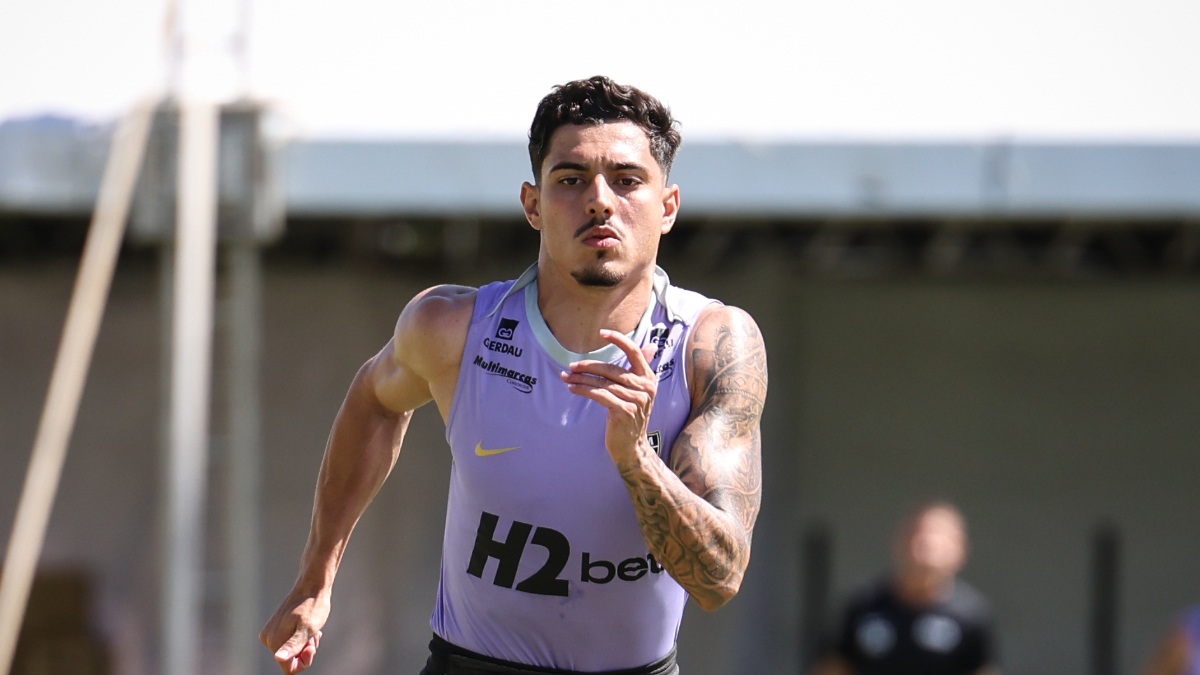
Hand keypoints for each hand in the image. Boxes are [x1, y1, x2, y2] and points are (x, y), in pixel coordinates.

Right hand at [260, 590, 328, 673]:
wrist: (312, 585)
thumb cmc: (313, 606)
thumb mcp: (307, 628)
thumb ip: (293, 645)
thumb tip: (279, 657)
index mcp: (275, 641)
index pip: (289, 668)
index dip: (304, 661)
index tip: (312, 646)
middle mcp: (268, 639)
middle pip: (289, 660)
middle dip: (304, 651)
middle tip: (314, 636)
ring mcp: (270, 632)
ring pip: (291, 651)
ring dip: (304, 644)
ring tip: (313, 631)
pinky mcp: (275, 627)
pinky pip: (289, 642)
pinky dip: (301, 638)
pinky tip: (309, 628)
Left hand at [560, 329, 658, 467]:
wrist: (632, 446)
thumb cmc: (632, 415)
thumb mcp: (640, 390)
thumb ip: (641, 368)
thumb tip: (652, 345)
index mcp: (649, 378)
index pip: (634, 352)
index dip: (618, 339)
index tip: (602, 333)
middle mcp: (646, 387)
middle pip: (612, 369)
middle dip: (589, 366)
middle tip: (572, 366)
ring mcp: (636, 400)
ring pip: (603, 383)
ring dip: (581, 380)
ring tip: (566, 377)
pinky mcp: (625, 411)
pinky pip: (600, 395)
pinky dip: (584, 391)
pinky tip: (572, 389)